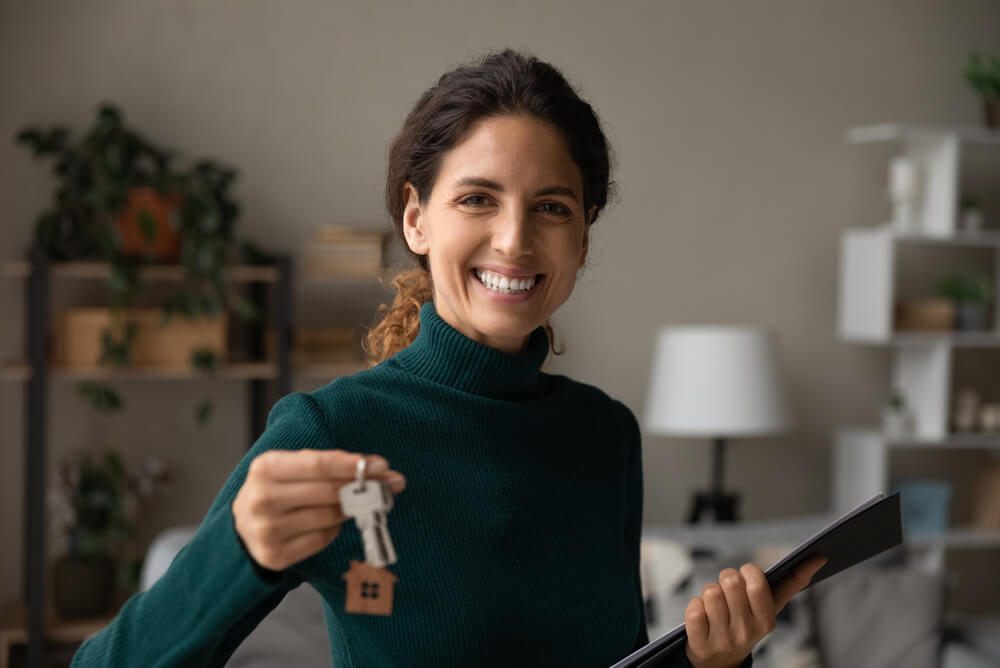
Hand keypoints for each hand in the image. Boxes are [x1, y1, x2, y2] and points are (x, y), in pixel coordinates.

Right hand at [232, 449, 406, 570]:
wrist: (244, 526)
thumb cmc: (279, 489)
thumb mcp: (292, 468)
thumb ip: (330, 465)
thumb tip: (379, 468)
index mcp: (266, 467)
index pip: (318, 464)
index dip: (352, 465)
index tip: (380, 465)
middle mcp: (263, 498)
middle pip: (327, 492)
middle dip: (363, 487)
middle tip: (389, 483)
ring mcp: (266, 530)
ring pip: (328, 517)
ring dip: (348, 510)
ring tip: (353, 504)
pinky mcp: (274, 555)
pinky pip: (322, 539)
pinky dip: (332, 530)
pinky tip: (328, 523)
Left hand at [683, 555, 826, 667]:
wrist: (721, 660)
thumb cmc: (748, 622)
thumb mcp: (770, 607)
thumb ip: (793, 582)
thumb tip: (819, 557)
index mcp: (767, 621)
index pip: (757, 583)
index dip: (748, 571)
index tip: (747, 574)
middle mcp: (746, 632)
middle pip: (730, 582)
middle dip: (726, 577)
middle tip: (729, 589)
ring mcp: (723, 640)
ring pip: (710, 592)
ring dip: (709, 592)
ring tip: (716, 604)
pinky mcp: (700, 644)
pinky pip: (693, 609)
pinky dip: (695, 606)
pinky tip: (703, 616)